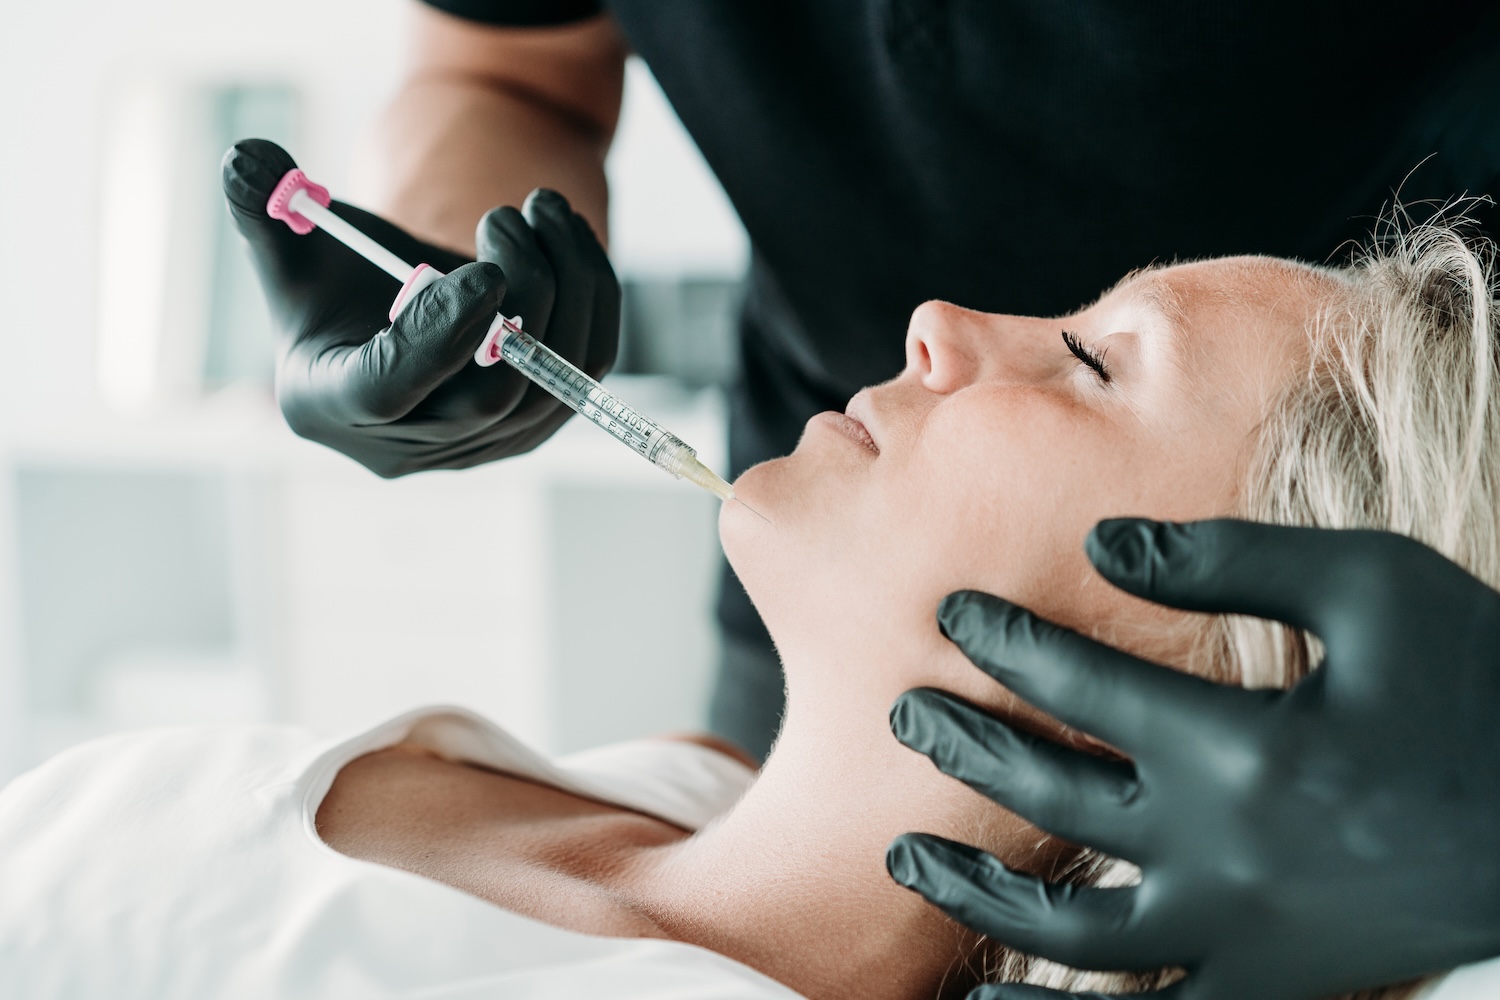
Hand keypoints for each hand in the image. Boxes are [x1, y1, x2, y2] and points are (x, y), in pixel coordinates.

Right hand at [221, 139, 619, 476]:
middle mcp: (407, 445)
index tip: (484, 271)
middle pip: (492, 393)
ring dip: (566, 285)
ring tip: (541, 210)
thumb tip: (245, 161)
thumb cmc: (337, 279)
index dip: (438, 335)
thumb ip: (263, 206)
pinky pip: (584, 371)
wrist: (395, 313)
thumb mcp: (293, 243)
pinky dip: (591, 299)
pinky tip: (567, 238)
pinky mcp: (532, 427)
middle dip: (521, 295)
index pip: (390, 392)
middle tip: (506, 215)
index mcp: (330, 404)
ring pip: (554, 381)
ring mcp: (478, 446)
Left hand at [885, 519, 1499, 998]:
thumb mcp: (1372, 588)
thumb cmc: (1478, 683)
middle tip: (907, 714)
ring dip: (975, 891)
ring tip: (907, 856)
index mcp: (1245, 749)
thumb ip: (1230, 562)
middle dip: (967, 746)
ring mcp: (1240, 936)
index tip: (951, 614)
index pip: (1082, 687)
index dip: (1004, 643)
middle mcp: (1225, 853)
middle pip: (1053, 797)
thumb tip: (1101, 545)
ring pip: (1069, 932)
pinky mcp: (1269, 987)